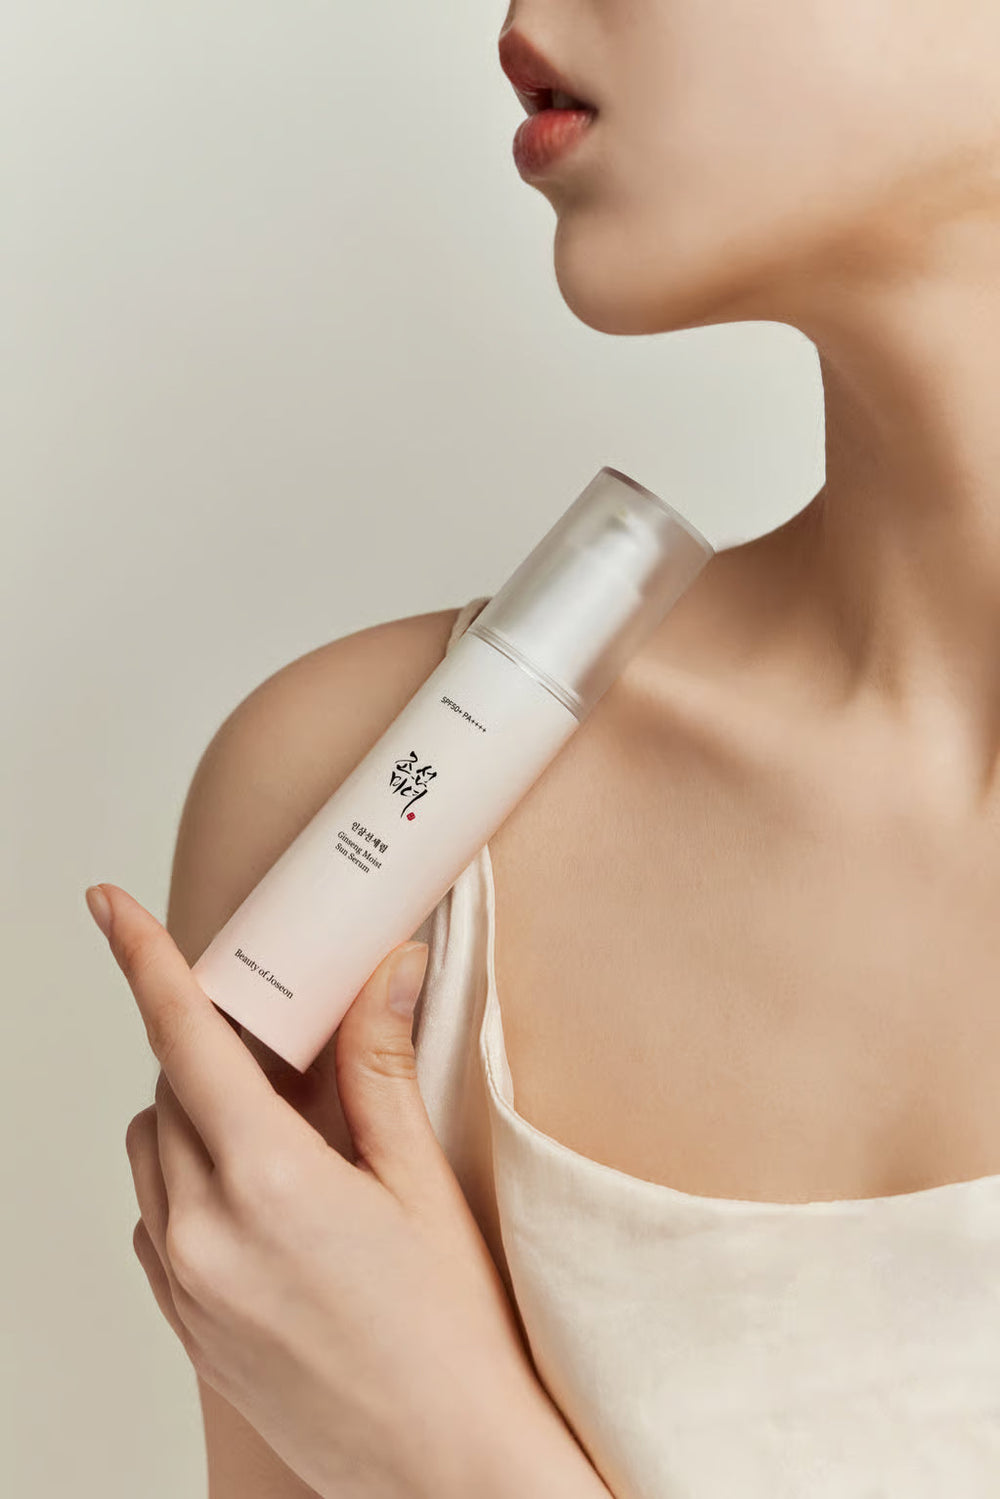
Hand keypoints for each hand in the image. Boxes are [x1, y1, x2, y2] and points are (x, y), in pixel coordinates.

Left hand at [88, 882, 601, 1498]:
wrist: (445, 1469)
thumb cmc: (452, 1331)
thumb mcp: (421, 1182)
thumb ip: (381, 1065)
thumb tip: (387, 969)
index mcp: (266, 1182)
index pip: (184, 1040)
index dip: (142, 961)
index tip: (108, 907)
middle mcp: (203, 1233)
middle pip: (166, 1092)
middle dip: (207, 1051)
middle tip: (277, 1046)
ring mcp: (184, 1289)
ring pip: (151, 1155)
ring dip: (194, 1119)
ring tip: (280, 1133)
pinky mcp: (184, 1329)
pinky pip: (156, 1220)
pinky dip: (188, 1184)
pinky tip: (262, 1200)